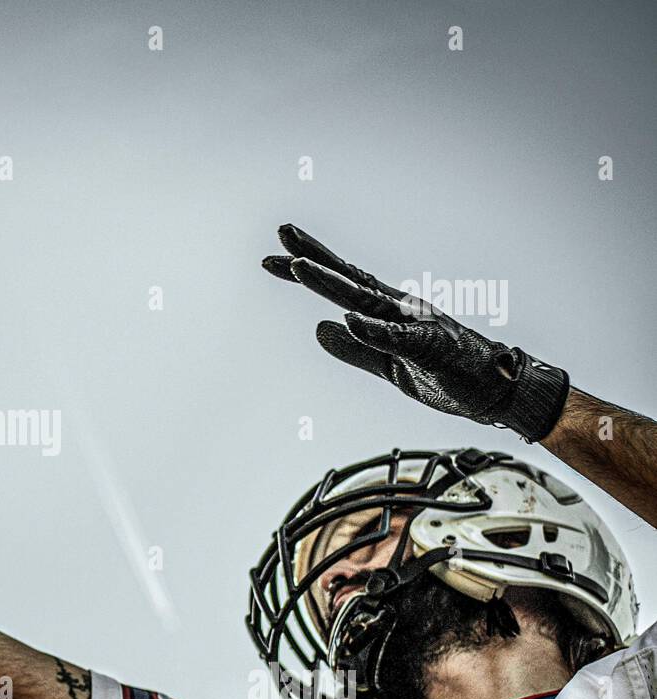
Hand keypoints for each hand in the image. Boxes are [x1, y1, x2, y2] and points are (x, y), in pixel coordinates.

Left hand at [262, 224, 569, 442]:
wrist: (499, 392)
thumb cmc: (448, 373)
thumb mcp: (388, 365)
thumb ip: (355, 348)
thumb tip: (319, 329)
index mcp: (388, 312)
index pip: (341, 286)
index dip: (308, 271)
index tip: (272, 259)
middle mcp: (399, 309)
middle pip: (348, 279)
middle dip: (313, 258)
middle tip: (282, 233)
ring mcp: (416, 325)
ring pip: (366, 301)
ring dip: (331, 283)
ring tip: (299, 268)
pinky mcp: (432, 349)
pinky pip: (399, 339)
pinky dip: (374, 330)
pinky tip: (349, 320)